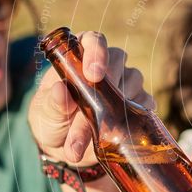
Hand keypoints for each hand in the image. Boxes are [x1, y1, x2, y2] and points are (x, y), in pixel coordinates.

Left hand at [28, 31, 154, 164]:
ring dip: (117, 106)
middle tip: (97, 108)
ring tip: (96, 134)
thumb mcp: (45, 115)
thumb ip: (52, 103)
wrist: (67, 151)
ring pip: (134, 78)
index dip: (96, 51)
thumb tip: (60, 90)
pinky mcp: (137, 104)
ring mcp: (124, 83)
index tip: (93, 74)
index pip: (92, 40)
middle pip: (117, 57)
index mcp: (78, 58)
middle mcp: (105, 66)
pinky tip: (123, 129)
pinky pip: (146, 101)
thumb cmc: (52, 122)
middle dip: (108, 82)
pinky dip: (136, 114)